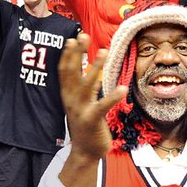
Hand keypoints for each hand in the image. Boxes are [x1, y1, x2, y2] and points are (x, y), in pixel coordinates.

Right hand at [60, 35, 125, 161]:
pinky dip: (112, 97)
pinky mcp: (92, 120)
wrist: (85, 151)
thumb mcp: (80, 102)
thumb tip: (88, 66)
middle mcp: (71, 100)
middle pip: (72, 72)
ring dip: (95, 67)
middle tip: (82, 35)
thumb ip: (83, 85)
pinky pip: (102, 106)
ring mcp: (81, 110)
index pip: (64, 70)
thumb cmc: (85, 123)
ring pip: (87, 84)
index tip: (73, 38)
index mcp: (67, 95)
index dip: (68, 54)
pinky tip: (122, 88)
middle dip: (77, 53)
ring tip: (104, 51)